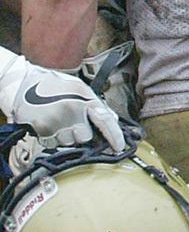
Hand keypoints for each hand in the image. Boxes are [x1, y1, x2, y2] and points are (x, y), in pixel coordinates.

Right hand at [9, 63, 124, 151]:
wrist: (24, 83)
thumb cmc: (55, 85)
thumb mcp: (81, 88)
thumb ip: (97, 105)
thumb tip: (112, 120)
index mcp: (85, 98)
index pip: (105, 120)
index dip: (115, 136)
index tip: (119, 148)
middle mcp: (73, 110)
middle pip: (85, 137)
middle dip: (82, 133)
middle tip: (73, 121)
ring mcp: (57, 121)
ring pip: (69, 142)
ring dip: (66, 136)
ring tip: (59, 120)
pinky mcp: (42, 129)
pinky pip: (53, 144)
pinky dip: (53, 138)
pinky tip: (50, 125)